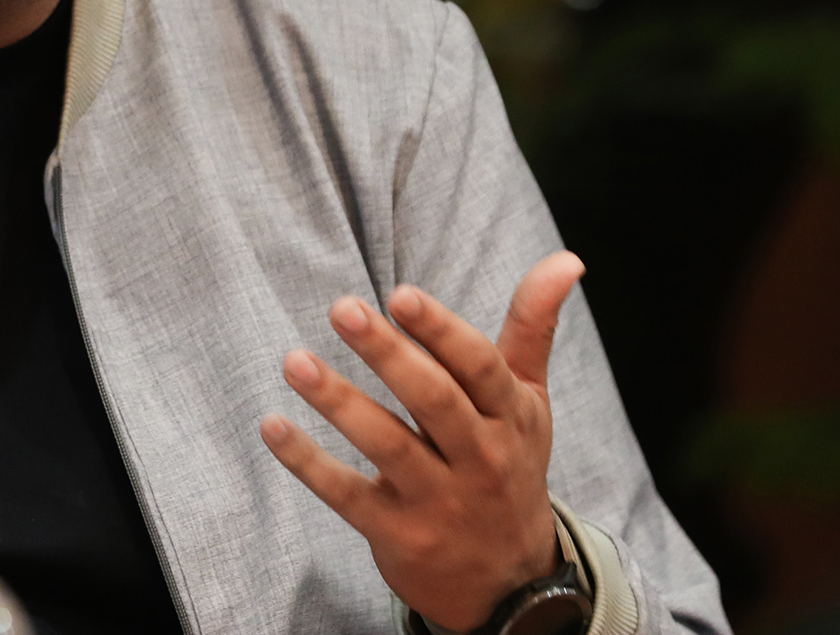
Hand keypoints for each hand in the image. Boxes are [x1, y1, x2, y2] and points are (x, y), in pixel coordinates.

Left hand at [258, 251, 585, 631]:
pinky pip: (348, 496)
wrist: (511, 582)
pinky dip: (309, 463)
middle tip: (341, 308)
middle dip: (387, 354)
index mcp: (510, 417)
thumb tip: (566, 258)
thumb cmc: (509, 463)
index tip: (400, 294)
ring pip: (388, 445)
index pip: (479, 367)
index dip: (441, 331)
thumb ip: (533, 327)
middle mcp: (480, 458)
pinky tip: (273, 427)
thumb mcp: (529, 400)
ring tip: (294, 361)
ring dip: (339, 402)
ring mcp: (440, 500)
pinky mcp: (400, 535)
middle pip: (434, 400)